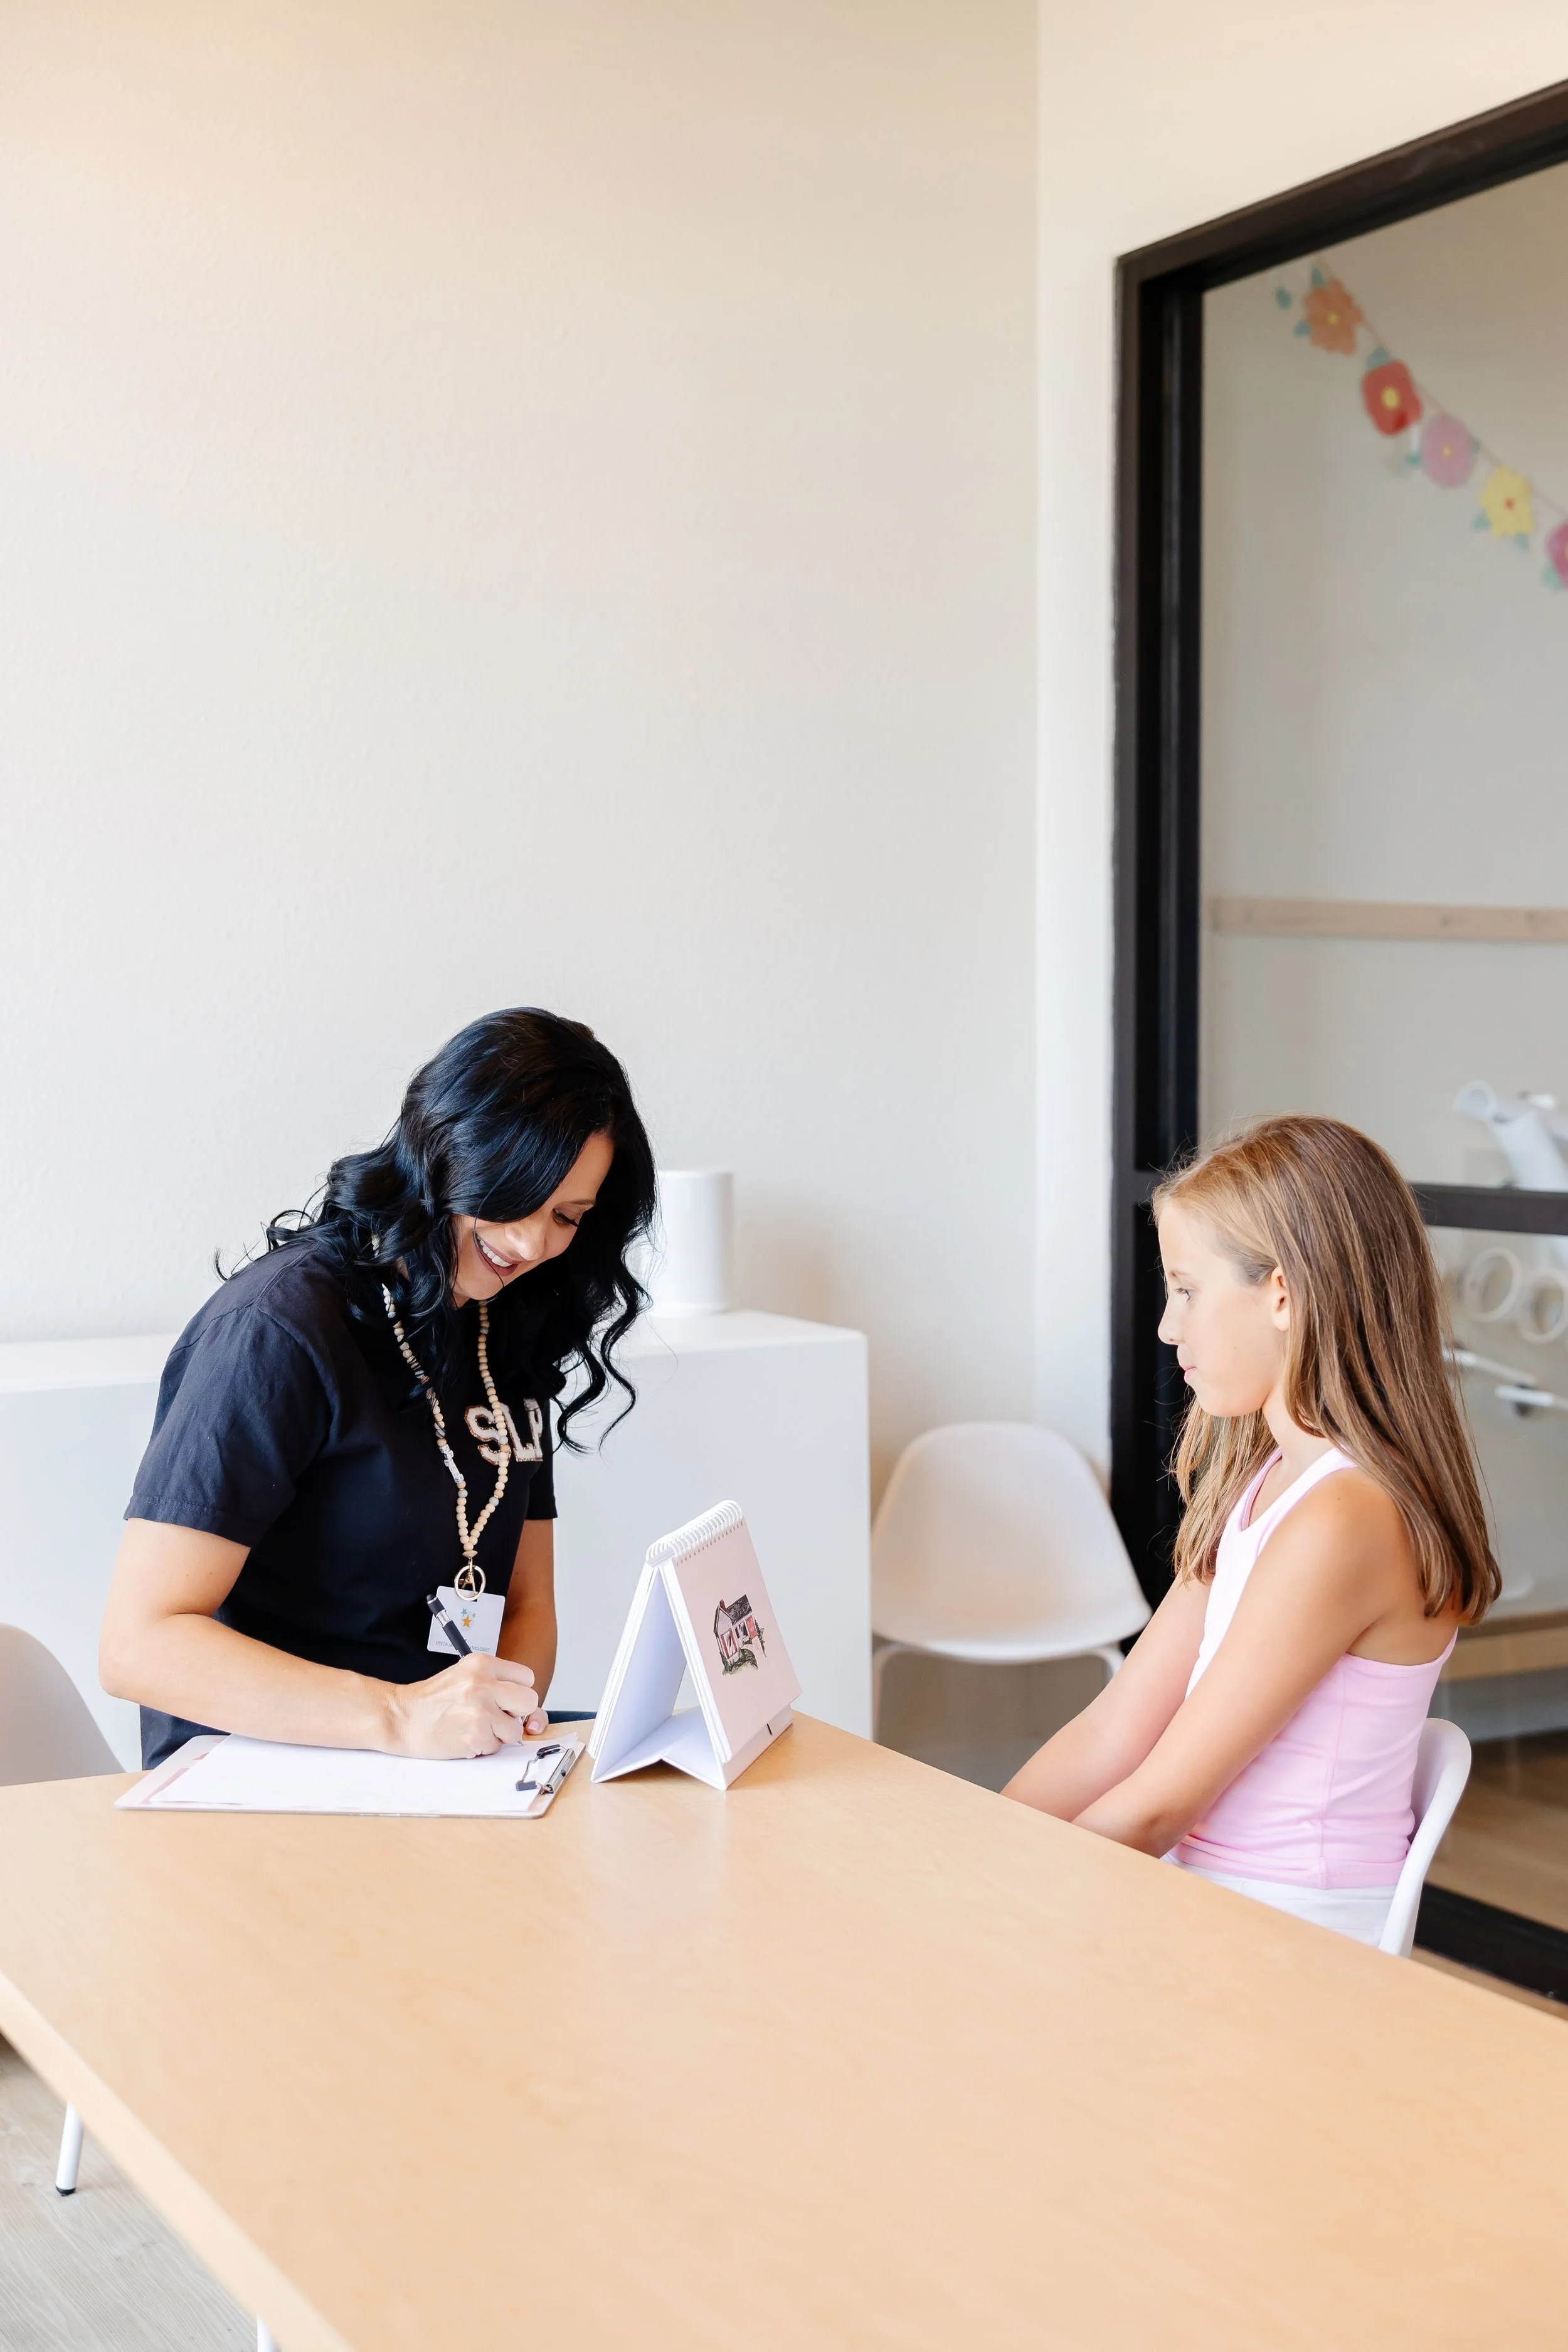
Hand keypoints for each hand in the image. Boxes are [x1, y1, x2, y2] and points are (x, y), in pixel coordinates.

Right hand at [381, 1655, 547, 1757]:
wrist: (402, 1718)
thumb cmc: (433, 1700)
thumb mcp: (465, 1675)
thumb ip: (496, 1683)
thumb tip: (530, 1709)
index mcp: (482, 1663)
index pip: (527, 1677)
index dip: (517, 1692)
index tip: (504, 1699)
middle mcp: (483, 1683)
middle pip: (529, 1701)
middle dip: (516, 1714)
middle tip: (496, 1716)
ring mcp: (480, 1710)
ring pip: (515, 1730)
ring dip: (499, 1734)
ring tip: (475, 1727)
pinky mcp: (475, 1735)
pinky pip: (496, 1747)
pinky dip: (483, 1747)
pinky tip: (465, 1737)